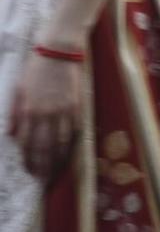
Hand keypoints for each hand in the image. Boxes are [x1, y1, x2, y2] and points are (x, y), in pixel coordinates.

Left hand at [9, 42, 83, 179]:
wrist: (59, 50)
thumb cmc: (35, 68)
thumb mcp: (18, 89)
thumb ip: (14, 113)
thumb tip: (11, 134)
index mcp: (27, 110)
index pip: (25, 142)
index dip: (27, 159)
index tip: (29, 172)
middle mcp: (45, 114)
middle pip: (43, 147)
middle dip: (42, 166)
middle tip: (43, 181)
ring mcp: (62, 111)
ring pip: (60, 142)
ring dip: (57, 160)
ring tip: (56, 173)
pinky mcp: (77, 106)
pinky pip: (73, 130)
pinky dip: (71, 145)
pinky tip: (69, 153)